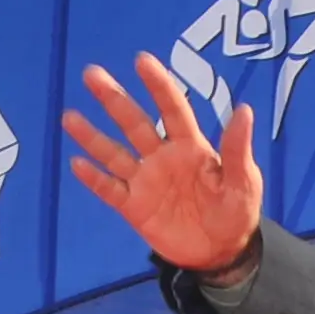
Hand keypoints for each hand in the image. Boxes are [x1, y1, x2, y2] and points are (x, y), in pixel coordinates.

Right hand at [62, 57, 264, 277]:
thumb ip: (237, 149)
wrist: (221, 253)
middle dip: (114, 99)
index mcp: (191, 146)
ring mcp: (146, 181)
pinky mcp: (134, 207)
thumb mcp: (244, 182)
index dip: (158, 85)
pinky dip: (94, 178)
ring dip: (92, 136)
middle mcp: (163, 157)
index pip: (172, 109)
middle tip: (90, 74)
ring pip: (114, 153)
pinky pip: (110, 189)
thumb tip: (245, 110)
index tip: (141, 60)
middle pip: (134, 123)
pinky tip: (77, 163)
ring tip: (69, 117)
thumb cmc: (237, 212)